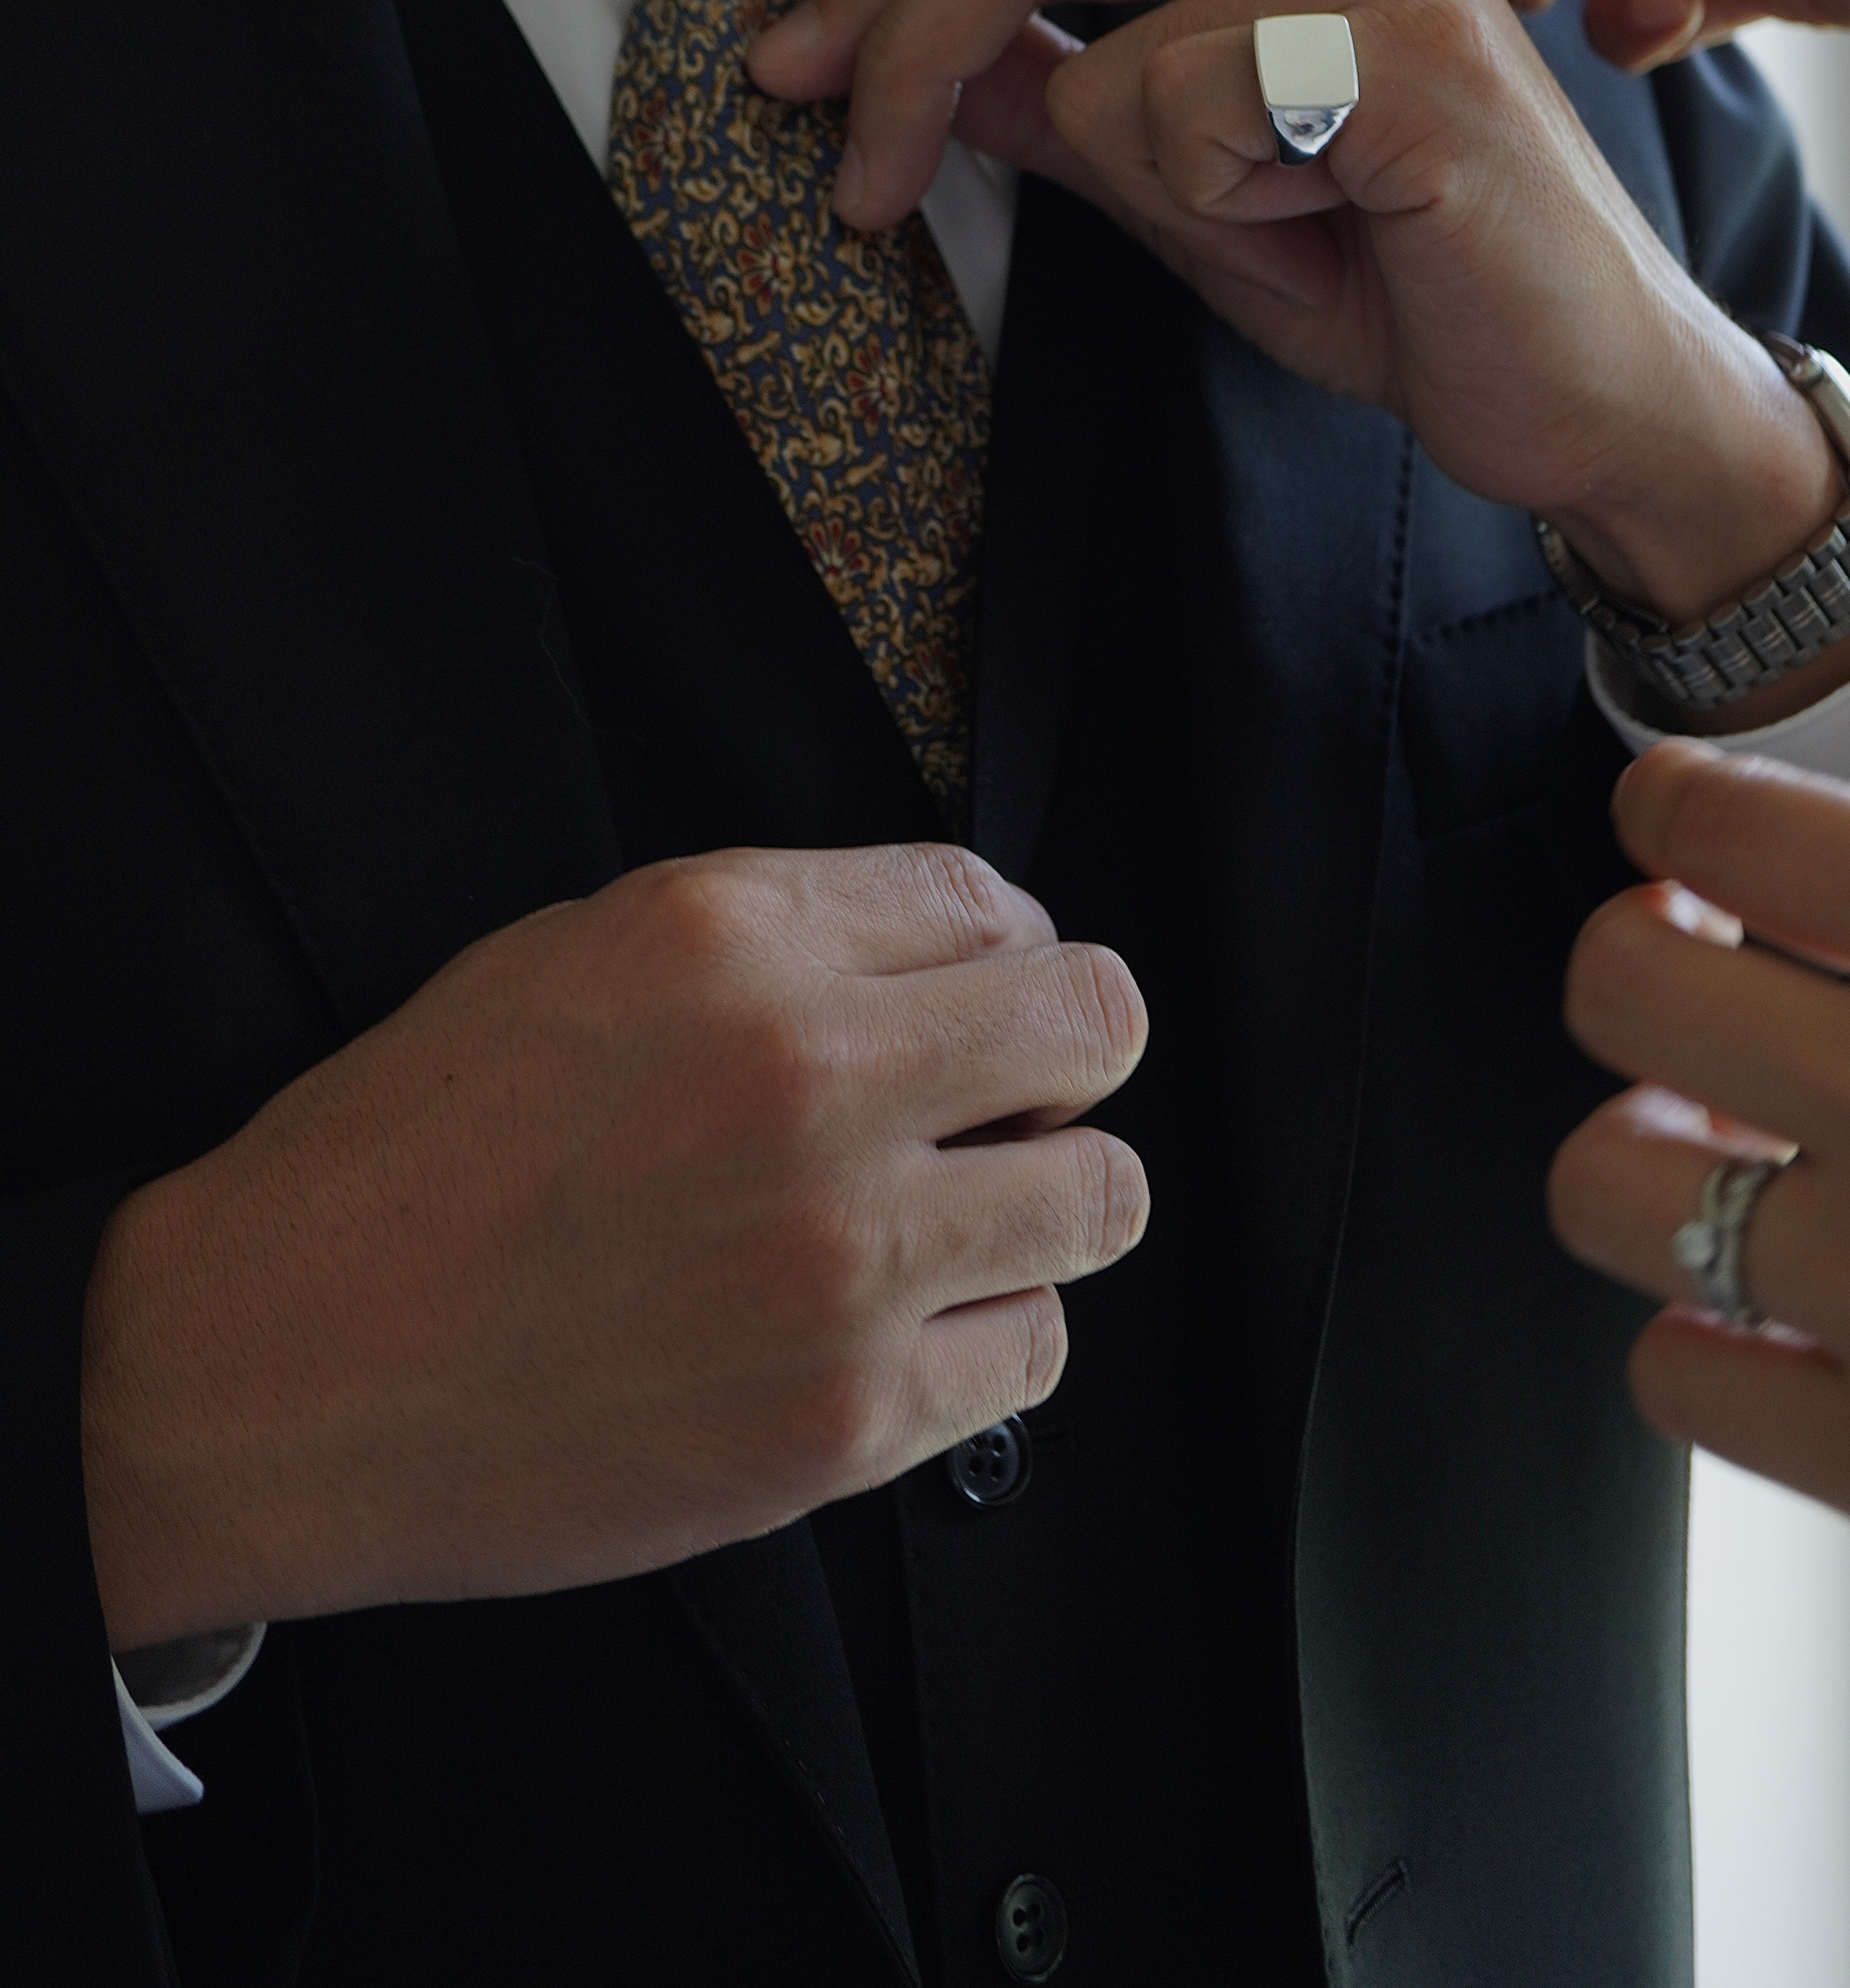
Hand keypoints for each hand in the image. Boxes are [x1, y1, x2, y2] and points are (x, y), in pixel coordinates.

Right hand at [81, 845, 1146, 1650]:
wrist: (282, 1370)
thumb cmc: (407, 1162)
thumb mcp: (570, 956)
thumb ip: (771, 937)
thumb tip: (945, 950)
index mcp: (729, 940)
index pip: (995, 897)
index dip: (1000, 948)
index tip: (974, 993)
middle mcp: (806, 1079)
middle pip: (1096, 1023)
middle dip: (1066, 1051)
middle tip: (1005, 1097)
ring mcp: (839, 1259)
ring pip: (1101, 1198)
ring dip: (1045, 1200)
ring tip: (956, 1219)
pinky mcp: (842, 1419)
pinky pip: (1035, 1356)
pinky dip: (989, 1337)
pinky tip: (898, 1326)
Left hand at [750, 0, 1849, 677]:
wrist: (1591, 394)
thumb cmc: (1414, 286)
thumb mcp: (1202, 196)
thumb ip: (1078, 110)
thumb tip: (936, 64)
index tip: (790, 69)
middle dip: (915, 57)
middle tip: (855, 185)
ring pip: (1109, 63)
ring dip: (1167, 192)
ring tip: (1297, 226)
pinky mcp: (1404, 45)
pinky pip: (1189, 116)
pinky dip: (1232, 210)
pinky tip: (1346, 223)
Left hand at [1551, 742, 1849, 1602]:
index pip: (1727, 819)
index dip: (1674, 814)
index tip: (1683, 839)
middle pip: (1618, 986)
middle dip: (1639, 966)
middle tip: (1693, 984)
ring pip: (1605, 1186)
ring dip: (1644, 1155)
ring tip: (1720, 1153)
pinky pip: (1679, 1380)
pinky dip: (1708, 1340)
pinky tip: (1780, 1314)